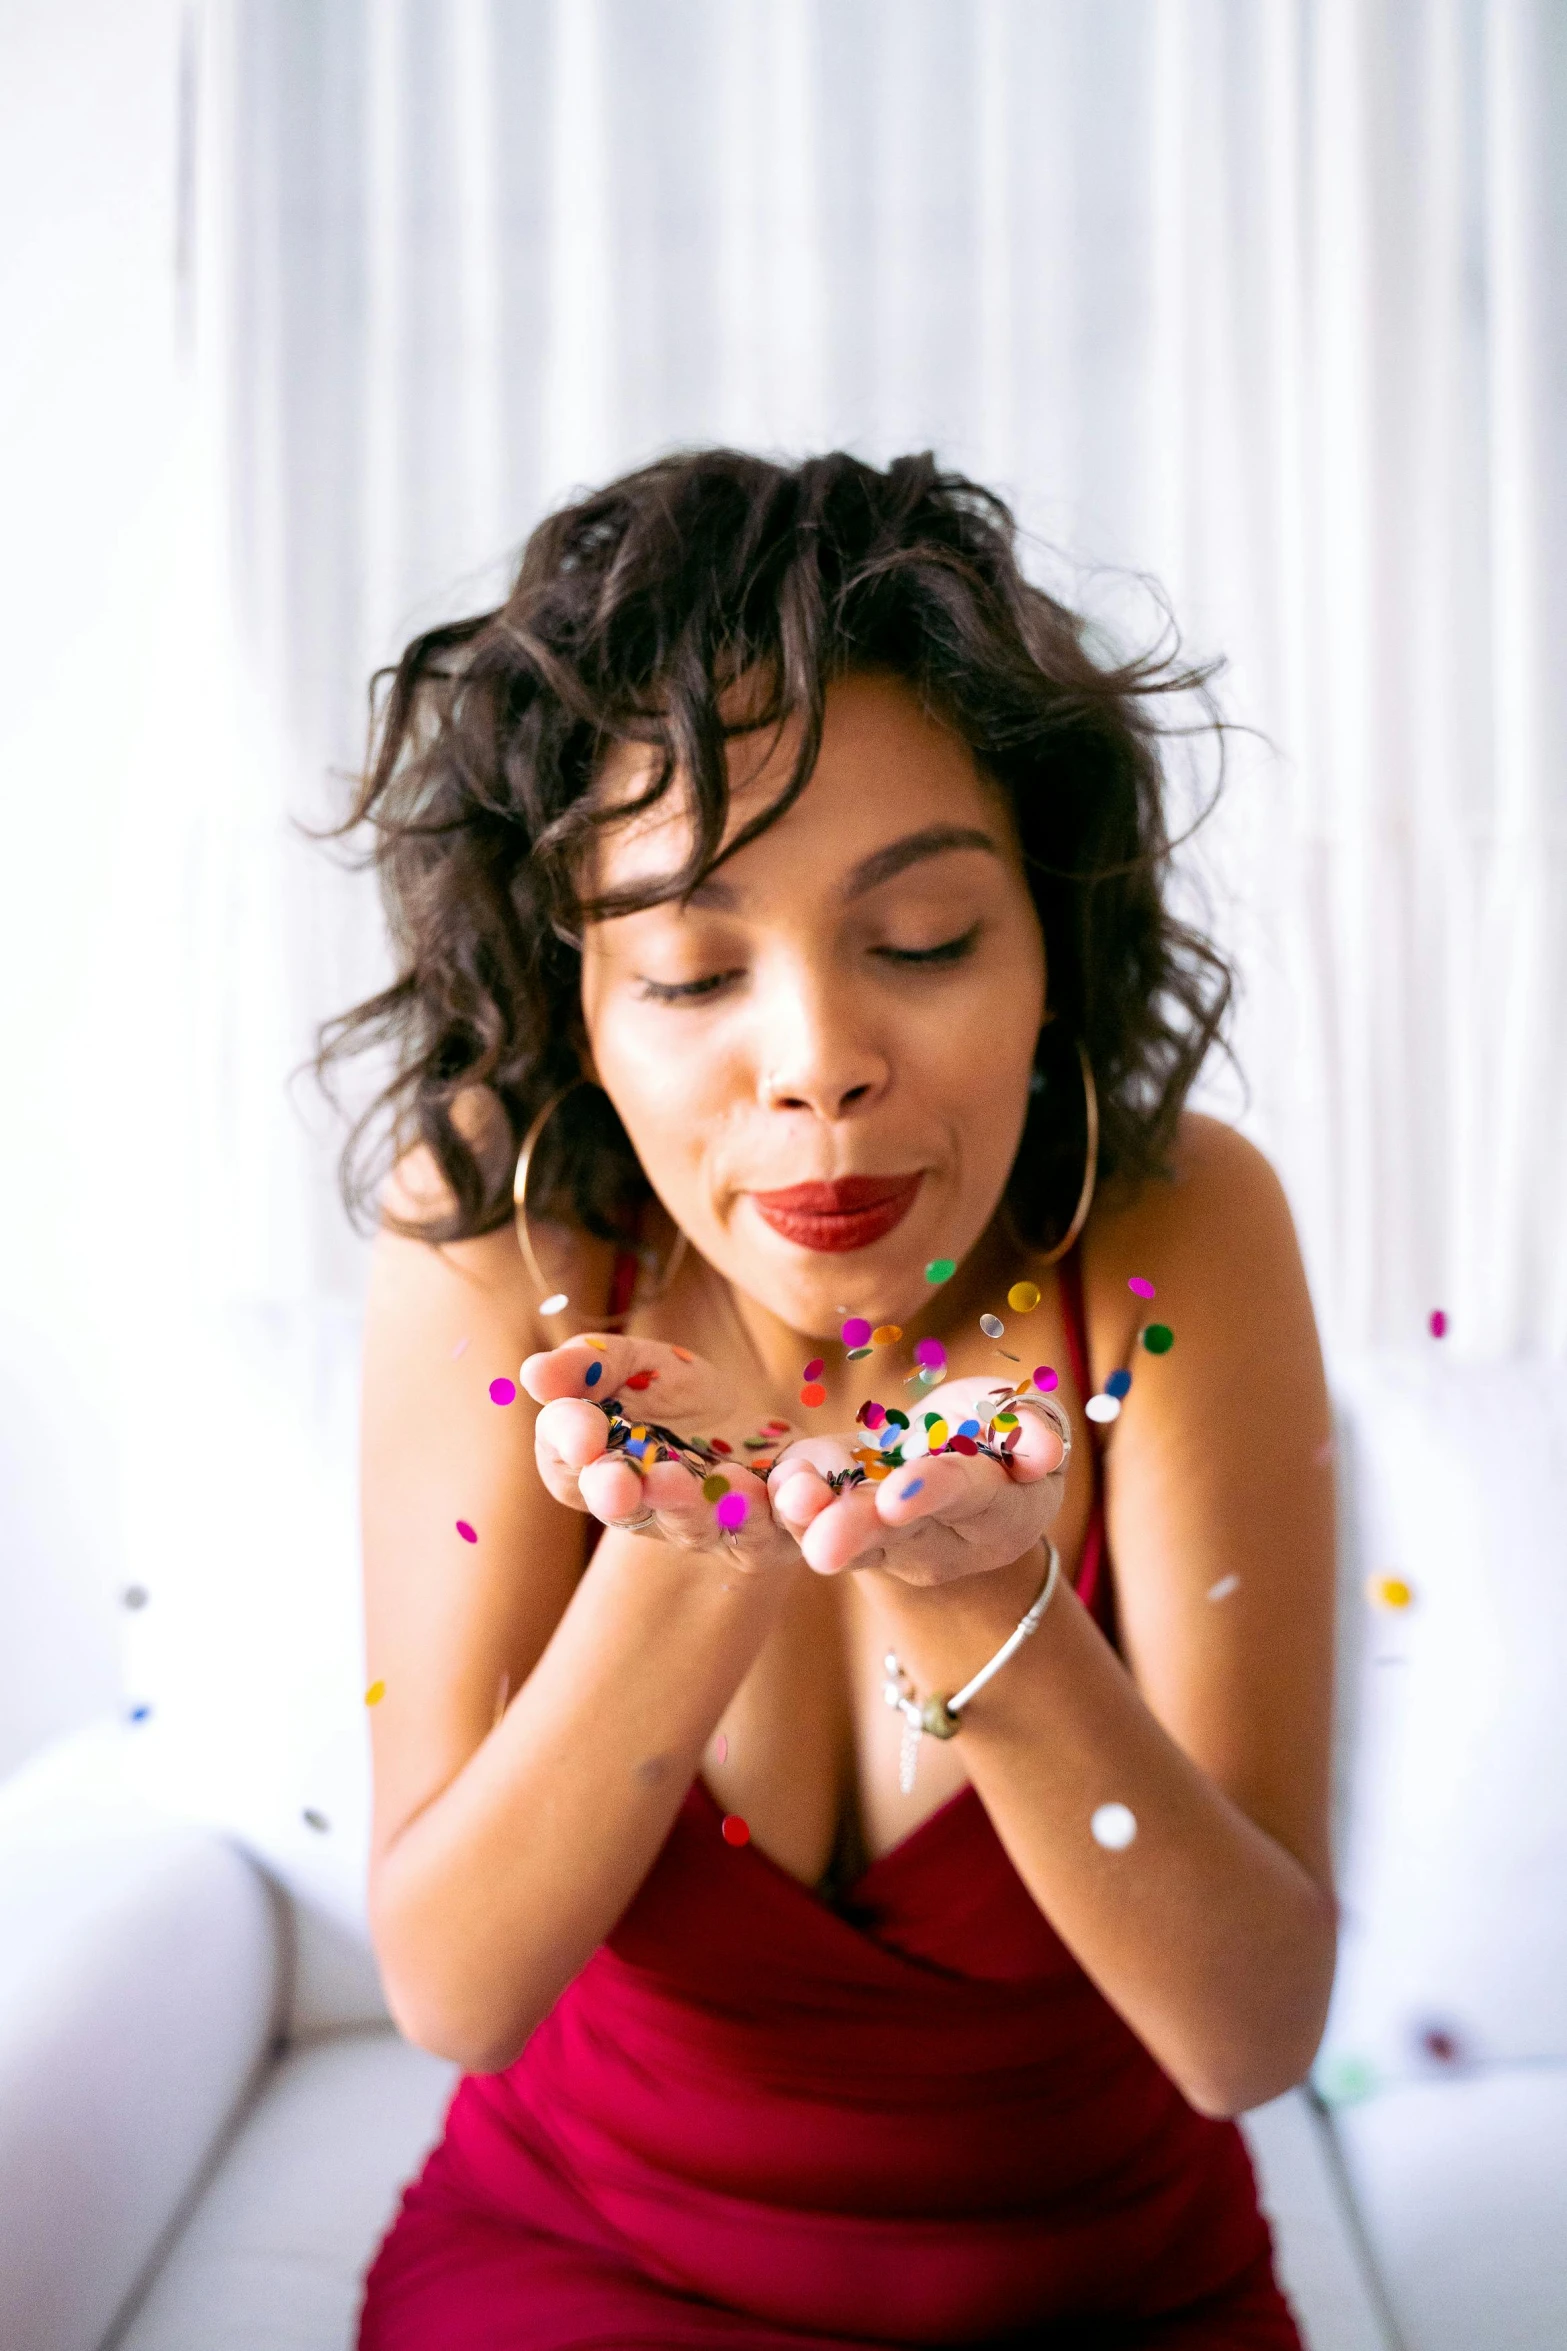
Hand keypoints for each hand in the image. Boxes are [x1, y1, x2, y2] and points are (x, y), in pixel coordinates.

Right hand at [519, 1335, 799, 1573]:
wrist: (761, 1437)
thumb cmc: (680, 1399)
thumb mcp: (634, 1363)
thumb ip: (588, 1366)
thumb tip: (532, 1373)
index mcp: (600, 1470)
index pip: (566, 1465)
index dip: (569, 1445)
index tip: (582, 1433)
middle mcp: (644, 1511)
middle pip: (622, 1508)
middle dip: (617, 1494)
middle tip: (618, 1484)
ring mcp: (703, 1528)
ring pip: (692, 1525)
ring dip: (691, 1505)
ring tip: (697, 1479)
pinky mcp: (760, 1536)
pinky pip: (761, 1531)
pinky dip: (766, 1510)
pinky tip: (772, 1483)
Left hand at [764, 1375, 1069, 1588]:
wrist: (964, 1461)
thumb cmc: (1005, 1434)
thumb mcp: (1029, 1422)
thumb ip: (1033, 1429)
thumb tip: (1041, 1450)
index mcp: (997, 1515)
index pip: (967, 1498)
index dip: (933, 1492)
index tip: (897, 1496)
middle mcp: (939, 1541)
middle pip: (897, 1534)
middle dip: (858, 1531)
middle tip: (822, 1543)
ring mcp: (885, 1540)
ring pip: (845, 1536)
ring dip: (808, 1521)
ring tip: (785, 1502)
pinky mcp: (838, 1521)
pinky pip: (809, 1517)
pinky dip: (782, 1503)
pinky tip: (757, 1488)